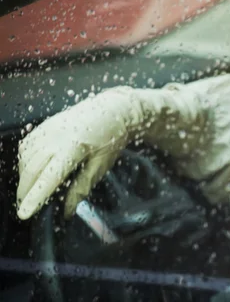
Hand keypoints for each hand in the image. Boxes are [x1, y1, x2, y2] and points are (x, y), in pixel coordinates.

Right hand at [17, 87, 137, 219]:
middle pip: (31, 169)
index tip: (24, 213)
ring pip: (25, 157)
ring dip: (23, 176)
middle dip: (24, 190)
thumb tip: (67, 211)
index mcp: (73, 148)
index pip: (48, 178)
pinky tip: (29, 169)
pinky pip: (27, 145)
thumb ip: (82, 187)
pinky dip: (24, 160)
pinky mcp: (46, 124)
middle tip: (23, 207)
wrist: (114, 108)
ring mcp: (49, 128)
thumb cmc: (112, 138)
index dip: (35, 197)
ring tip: (27, 191)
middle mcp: (56, 137)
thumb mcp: (101, 165)